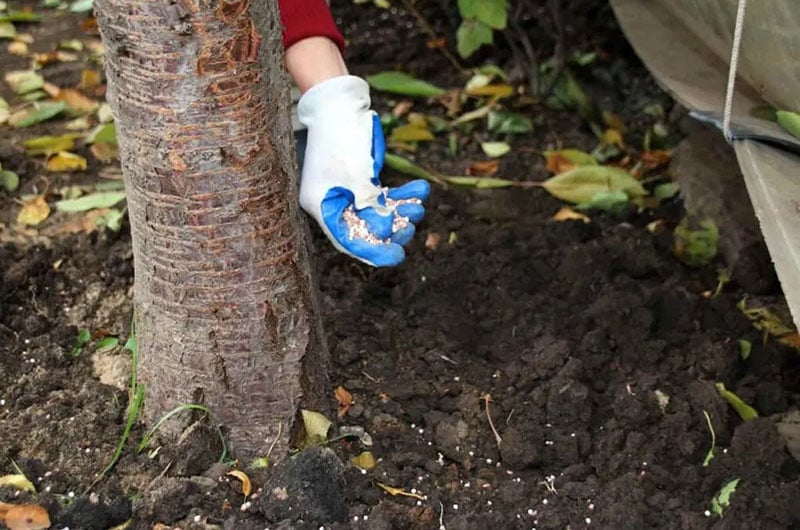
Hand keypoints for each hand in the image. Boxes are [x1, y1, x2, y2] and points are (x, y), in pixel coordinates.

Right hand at [297, 75, 429, 266]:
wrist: (339, 101)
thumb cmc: (341, 136)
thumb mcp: (357, 175)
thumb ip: (370, 204)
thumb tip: (385, 229)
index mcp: (321, 205)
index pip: (347, 239)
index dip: (373, 251)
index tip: (398, 256)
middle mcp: (332, 201)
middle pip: (364, 228)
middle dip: (392, 228)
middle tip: (411, 225)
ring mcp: (346, 189)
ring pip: (378, 211)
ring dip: (401, 209)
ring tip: (418, 204)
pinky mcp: (359, 177)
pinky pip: (383, 193)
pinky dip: (401, 193)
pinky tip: (420, 190)